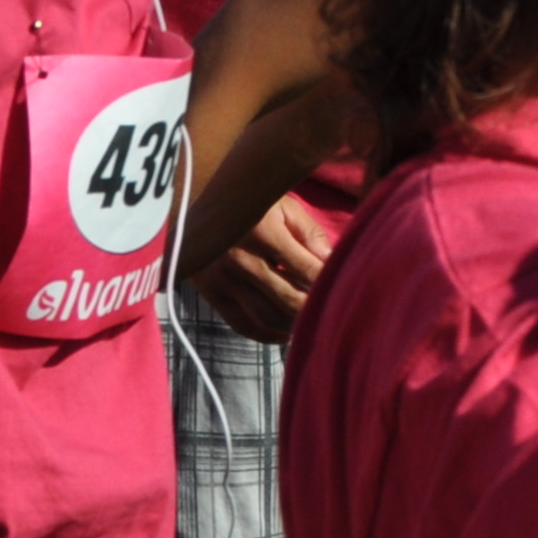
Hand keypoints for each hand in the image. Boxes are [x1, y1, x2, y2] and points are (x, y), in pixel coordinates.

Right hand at [191, 193, 337, 343]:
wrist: (193, 202)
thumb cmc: (248, 201)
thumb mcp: (282, 205)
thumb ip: (308, 232)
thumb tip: (330, 260)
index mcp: (264, 233)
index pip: (308, 271)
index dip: (328, 284)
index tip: (343, 288)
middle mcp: (242, 259)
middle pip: (290, 300)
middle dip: (314, 309)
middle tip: (331, 311)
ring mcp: (224, 279)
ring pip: (267, 317)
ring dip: (293, 326)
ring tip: (310, 323)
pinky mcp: (211, 293)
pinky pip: (242, 324)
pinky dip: (266, 335)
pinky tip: (283, 334)